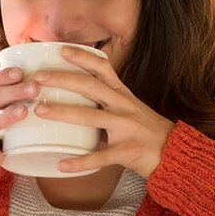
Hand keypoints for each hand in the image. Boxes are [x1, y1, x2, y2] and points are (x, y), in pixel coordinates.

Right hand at [0, 66, 37, 169]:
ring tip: (23, 112)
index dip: (3, 74)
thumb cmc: (0, 115)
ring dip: (5, 116)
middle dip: (14, 92)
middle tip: (35, 89)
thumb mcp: (5, 98)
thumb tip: (53, 65)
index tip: (20, 72)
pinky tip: (0, 157)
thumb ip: (22, 85)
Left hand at [33, 46, 174, 177]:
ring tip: (40, 111)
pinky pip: (101, 157)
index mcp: (122, 94)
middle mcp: (124, 106)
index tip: (61, 50)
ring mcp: (127, 128)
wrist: (176, 154)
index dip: (83, 57)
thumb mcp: (127, 107)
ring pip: (92, 118)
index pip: (103, 68)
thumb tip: (70, 91)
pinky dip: (81, 162)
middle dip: (63, 80)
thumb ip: (103, 100)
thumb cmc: (144, 130)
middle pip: (91, 87)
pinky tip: (62, 165)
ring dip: (64, 113)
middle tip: (38, 78)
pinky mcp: (128, 152)